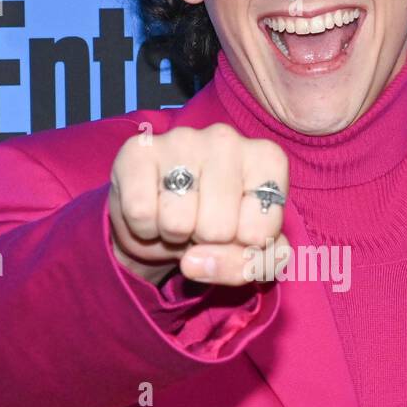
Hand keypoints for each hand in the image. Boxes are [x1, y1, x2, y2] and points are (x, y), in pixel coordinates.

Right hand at [109, 123, 291, 286]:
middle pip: (218, 229)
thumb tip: (194, 262)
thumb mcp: (251, 256)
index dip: (243, 247)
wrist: (164, 220)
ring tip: (179, 217)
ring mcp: (181, 139)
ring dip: (173, 236)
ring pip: (177, 222)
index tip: (237, 230)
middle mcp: (227, 139)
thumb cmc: (220, 231)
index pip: (260, 234)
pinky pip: (140, 212)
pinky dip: (144, 227)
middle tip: (201, 224)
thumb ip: (247, 266)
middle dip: (206, 241)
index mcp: (268, 159)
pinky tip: (153, 209)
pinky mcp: (139, 149)